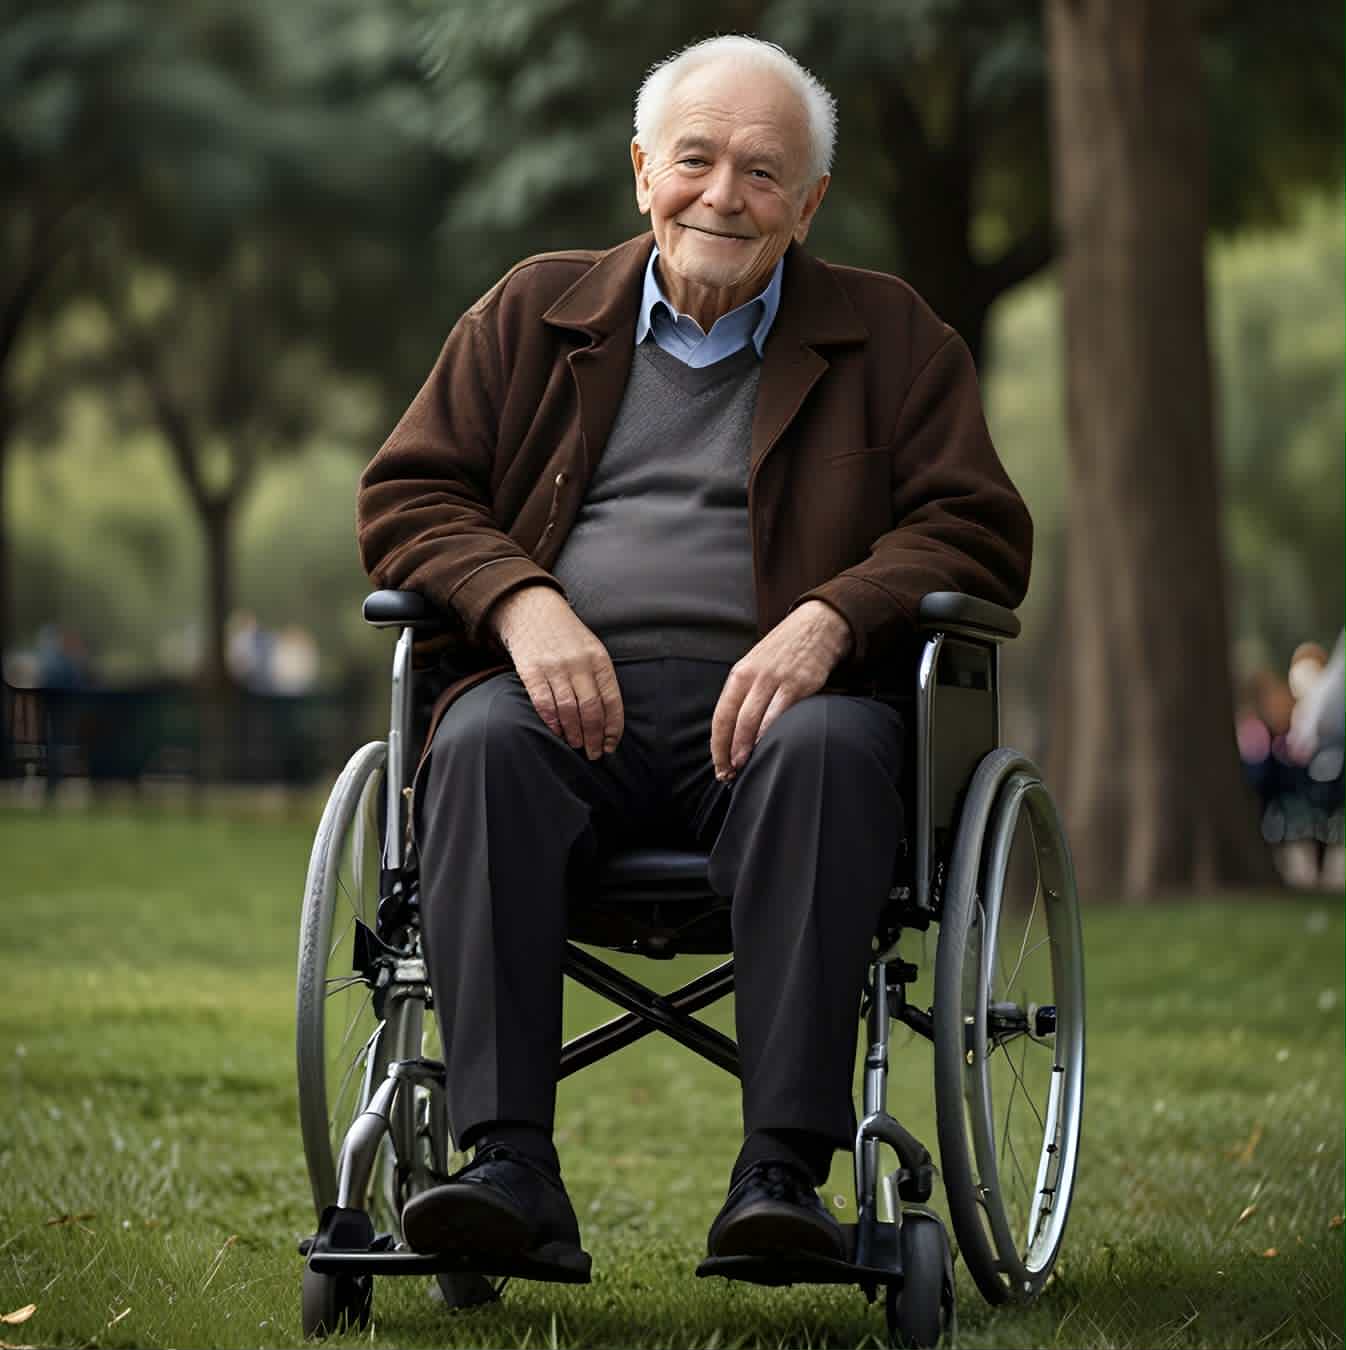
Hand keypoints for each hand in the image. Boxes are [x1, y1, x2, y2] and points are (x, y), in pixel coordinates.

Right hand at [487, 585, 623, 759]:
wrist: (532, 608)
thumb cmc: (567, 635)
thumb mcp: (592, 649)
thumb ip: (600, 678)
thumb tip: (608, 719)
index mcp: (599, 659)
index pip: (612, 700)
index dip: (612, 728)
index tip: (610, 746)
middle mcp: (579, 663)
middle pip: (591, 709)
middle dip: (594, 737)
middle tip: (593, 754)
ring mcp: (554, 666)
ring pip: (568, 710)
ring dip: (574, 733)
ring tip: (576, 745)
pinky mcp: (531, 669)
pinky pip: (543, 702)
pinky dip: (551, 721)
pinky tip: (556, 732)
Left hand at [711, 600, 853, 780]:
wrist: (816, 626)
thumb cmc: (783, 652)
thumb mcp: (756, 666)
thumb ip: (745, 694)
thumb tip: (734, 732)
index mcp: (739, 675)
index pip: (721, 716)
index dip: (718, 745)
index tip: (719, 765)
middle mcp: (753, 677)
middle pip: (734, 722)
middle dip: (729, 752)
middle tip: (729, 774)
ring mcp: (776, 680)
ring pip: (753, 720)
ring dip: (746, 748)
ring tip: (744, 767)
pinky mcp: (799, 684)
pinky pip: (780, 714)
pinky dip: (770, 734)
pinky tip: (768, 749)